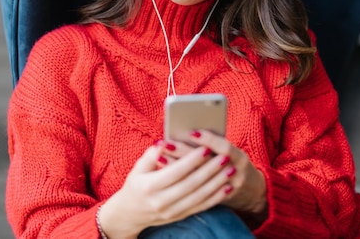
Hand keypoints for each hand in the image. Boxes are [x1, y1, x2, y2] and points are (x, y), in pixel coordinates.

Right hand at [98, 142, 233, 238]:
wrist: (129, 214)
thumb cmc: (136, 185)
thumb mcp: (138, 168)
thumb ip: (152, 155)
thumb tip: (164, 142)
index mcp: (149, 187)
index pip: (175, 172)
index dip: (191, 160)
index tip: (206, 148)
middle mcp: (160, 202)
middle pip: (190, 185)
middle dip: (209, 170)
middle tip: (224, 157)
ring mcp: (171, 212)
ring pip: (199, 197)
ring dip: (217, 184)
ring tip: (230, 170)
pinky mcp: (179, 217)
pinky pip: (201, 207)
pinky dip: (216, 198)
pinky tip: (227, 187)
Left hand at [163, 130, 267, 215]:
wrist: (251, 191)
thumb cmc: (234, 163)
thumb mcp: (230, 151)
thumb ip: (214, 144)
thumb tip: (188, 132)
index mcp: (238, 157)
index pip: (224, 148)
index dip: (208, 140)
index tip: (190, 131)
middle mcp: (234, 174)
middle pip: (207, 164)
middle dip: (185, 152)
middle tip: (165, 142)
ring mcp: (224, 189)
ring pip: (200, 180)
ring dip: (178, 167)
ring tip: (160, 157)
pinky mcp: (214, 200)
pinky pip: (196, 192)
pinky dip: (180, 182)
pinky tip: (166, 174)